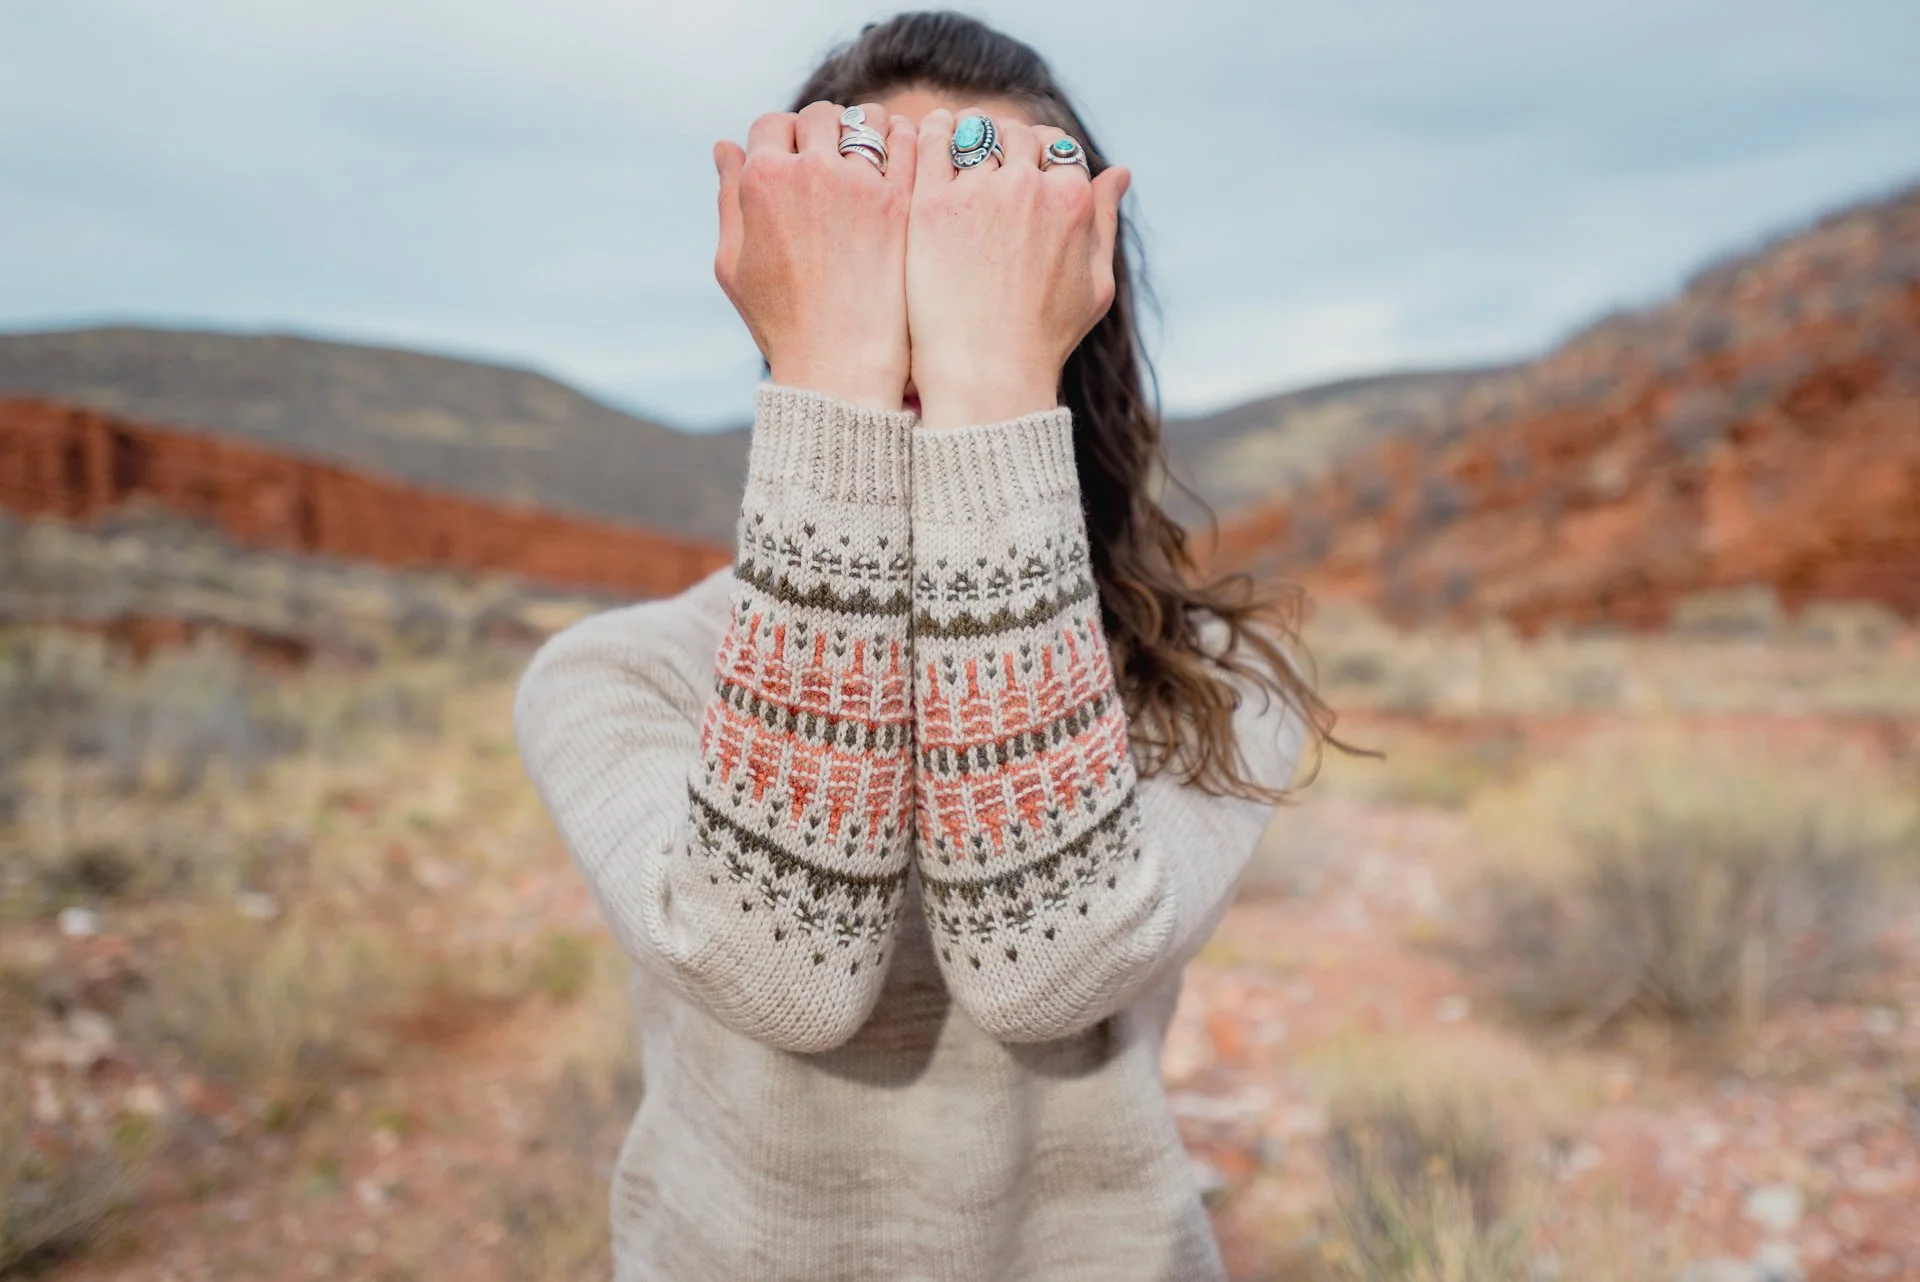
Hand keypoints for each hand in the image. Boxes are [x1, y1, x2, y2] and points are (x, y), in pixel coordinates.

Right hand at [713, 101, 918, 411]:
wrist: (840, 365)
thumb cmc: (782, 324)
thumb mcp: (734, 265)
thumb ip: (728, 199)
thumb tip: (726, 147)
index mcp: (762, 181)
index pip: (771, 124)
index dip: (780, 138)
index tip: (793, 156)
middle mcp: (808, 170)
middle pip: (819, 116)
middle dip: (823, 131)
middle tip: (835, 157)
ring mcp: (859, 182)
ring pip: (869, 119)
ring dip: (868, 130)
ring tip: (873, 159)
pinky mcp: (902, 199)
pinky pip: (908, 142)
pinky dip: (906, 143)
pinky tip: (906, 164)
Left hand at [904, 109, 1130, 428]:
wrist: (986, 374)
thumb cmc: (1044, 338)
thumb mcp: (1095, 285)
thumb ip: (1105, 222)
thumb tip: (1119, 172)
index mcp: (1072, 200)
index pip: (1058, 146)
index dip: (1043, 152)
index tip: (1027, 164)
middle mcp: (1028, 186)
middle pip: (1017, 135)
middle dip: (1007, 142)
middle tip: (989, 159)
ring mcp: (978, 192)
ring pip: (974, 131)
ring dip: (969, 134)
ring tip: (958, 149)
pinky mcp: (931, 204)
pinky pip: (931, 142)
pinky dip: (932, 132)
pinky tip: (928, 140)